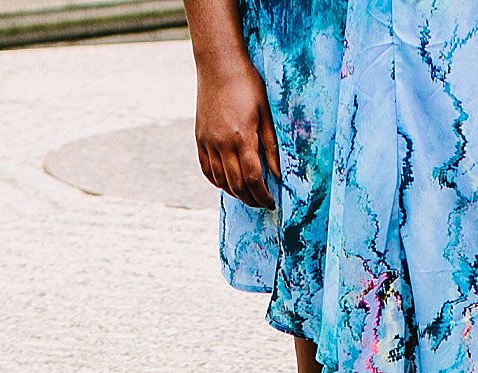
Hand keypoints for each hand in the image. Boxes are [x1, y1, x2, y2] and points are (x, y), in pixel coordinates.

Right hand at [195, 64, 281, 206]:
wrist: (218, 64)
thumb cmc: (247, 84)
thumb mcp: (265, 113)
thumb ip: (271, 146)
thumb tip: (277, 174)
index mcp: (242, 137)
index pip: (252, 179)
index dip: (263, 195)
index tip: (271, 202)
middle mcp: (222, 143)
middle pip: (236, 185)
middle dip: (251, 199)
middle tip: (262, 203)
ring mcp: (208, 142)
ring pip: (220, 181)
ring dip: (235, 193)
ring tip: (248, 195)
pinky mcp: (199, 138)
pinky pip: (206, 169)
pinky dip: (217, 181)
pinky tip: (228, 183)